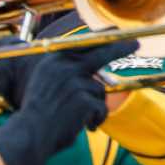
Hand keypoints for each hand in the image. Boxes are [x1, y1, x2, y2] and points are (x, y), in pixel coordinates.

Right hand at [0, 38, 136, 164]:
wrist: (29, 134)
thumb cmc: (36, 112)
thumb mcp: (44, 82)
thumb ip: (63, 70)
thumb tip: (93, 64)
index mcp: (53, 59)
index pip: (82, 42)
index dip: (101, 36)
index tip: (115, 30)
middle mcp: (65, 66)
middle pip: (101, 52)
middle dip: (121, 47)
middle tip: (135, 44)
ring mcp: (76, 82)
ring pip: (100, 90)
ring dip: (94, 106)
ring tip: (78, 118)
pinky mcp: (85, 100)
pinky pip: (101, 109)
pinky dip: (95, 120)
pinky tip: (83, 126)